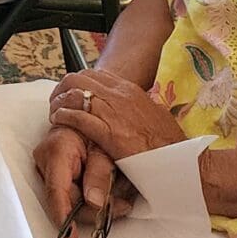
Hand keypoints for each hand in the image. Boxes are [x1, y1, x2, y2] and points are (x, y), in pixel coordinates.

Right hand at [35, 124, 132, 234]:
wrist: (90, 114)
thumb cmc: (97, 126)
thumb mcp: (106, 149)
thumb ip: (100, 175)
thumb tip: (95, 201)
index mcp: (57, 149)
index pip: (58, 191)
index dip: (64, 217)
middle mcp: (46, 159)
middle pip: (66, 200)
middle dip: (93, 209)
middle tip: (121, 205)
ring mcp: (48, 167)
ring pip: (69, 199)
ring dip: (94, 202)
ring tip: (118, 192)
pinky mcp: (53, 173)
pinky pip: (69, 193)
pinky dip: (89, 195)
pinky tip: (104, 188)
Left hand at [48, 68, 190, 161]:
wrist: (182, 162)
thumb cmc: (169, 144)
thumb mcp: (152, 115)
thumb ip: (135, 108)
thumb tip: (125, 109)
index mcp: (130, 91)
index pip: (94, 74)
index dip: (76, 83)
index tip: (69, 94)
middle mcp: (121, 96)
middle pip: (79, 79)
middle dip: (62, 89)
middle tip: (55, 103)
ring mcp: (115, 113)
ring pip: (75, 93)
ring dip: (58, 102)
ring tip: (54, 114)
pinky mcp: (110, 133)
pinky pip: (78, 117)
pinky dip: (64, 117)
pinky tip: (59, 122)